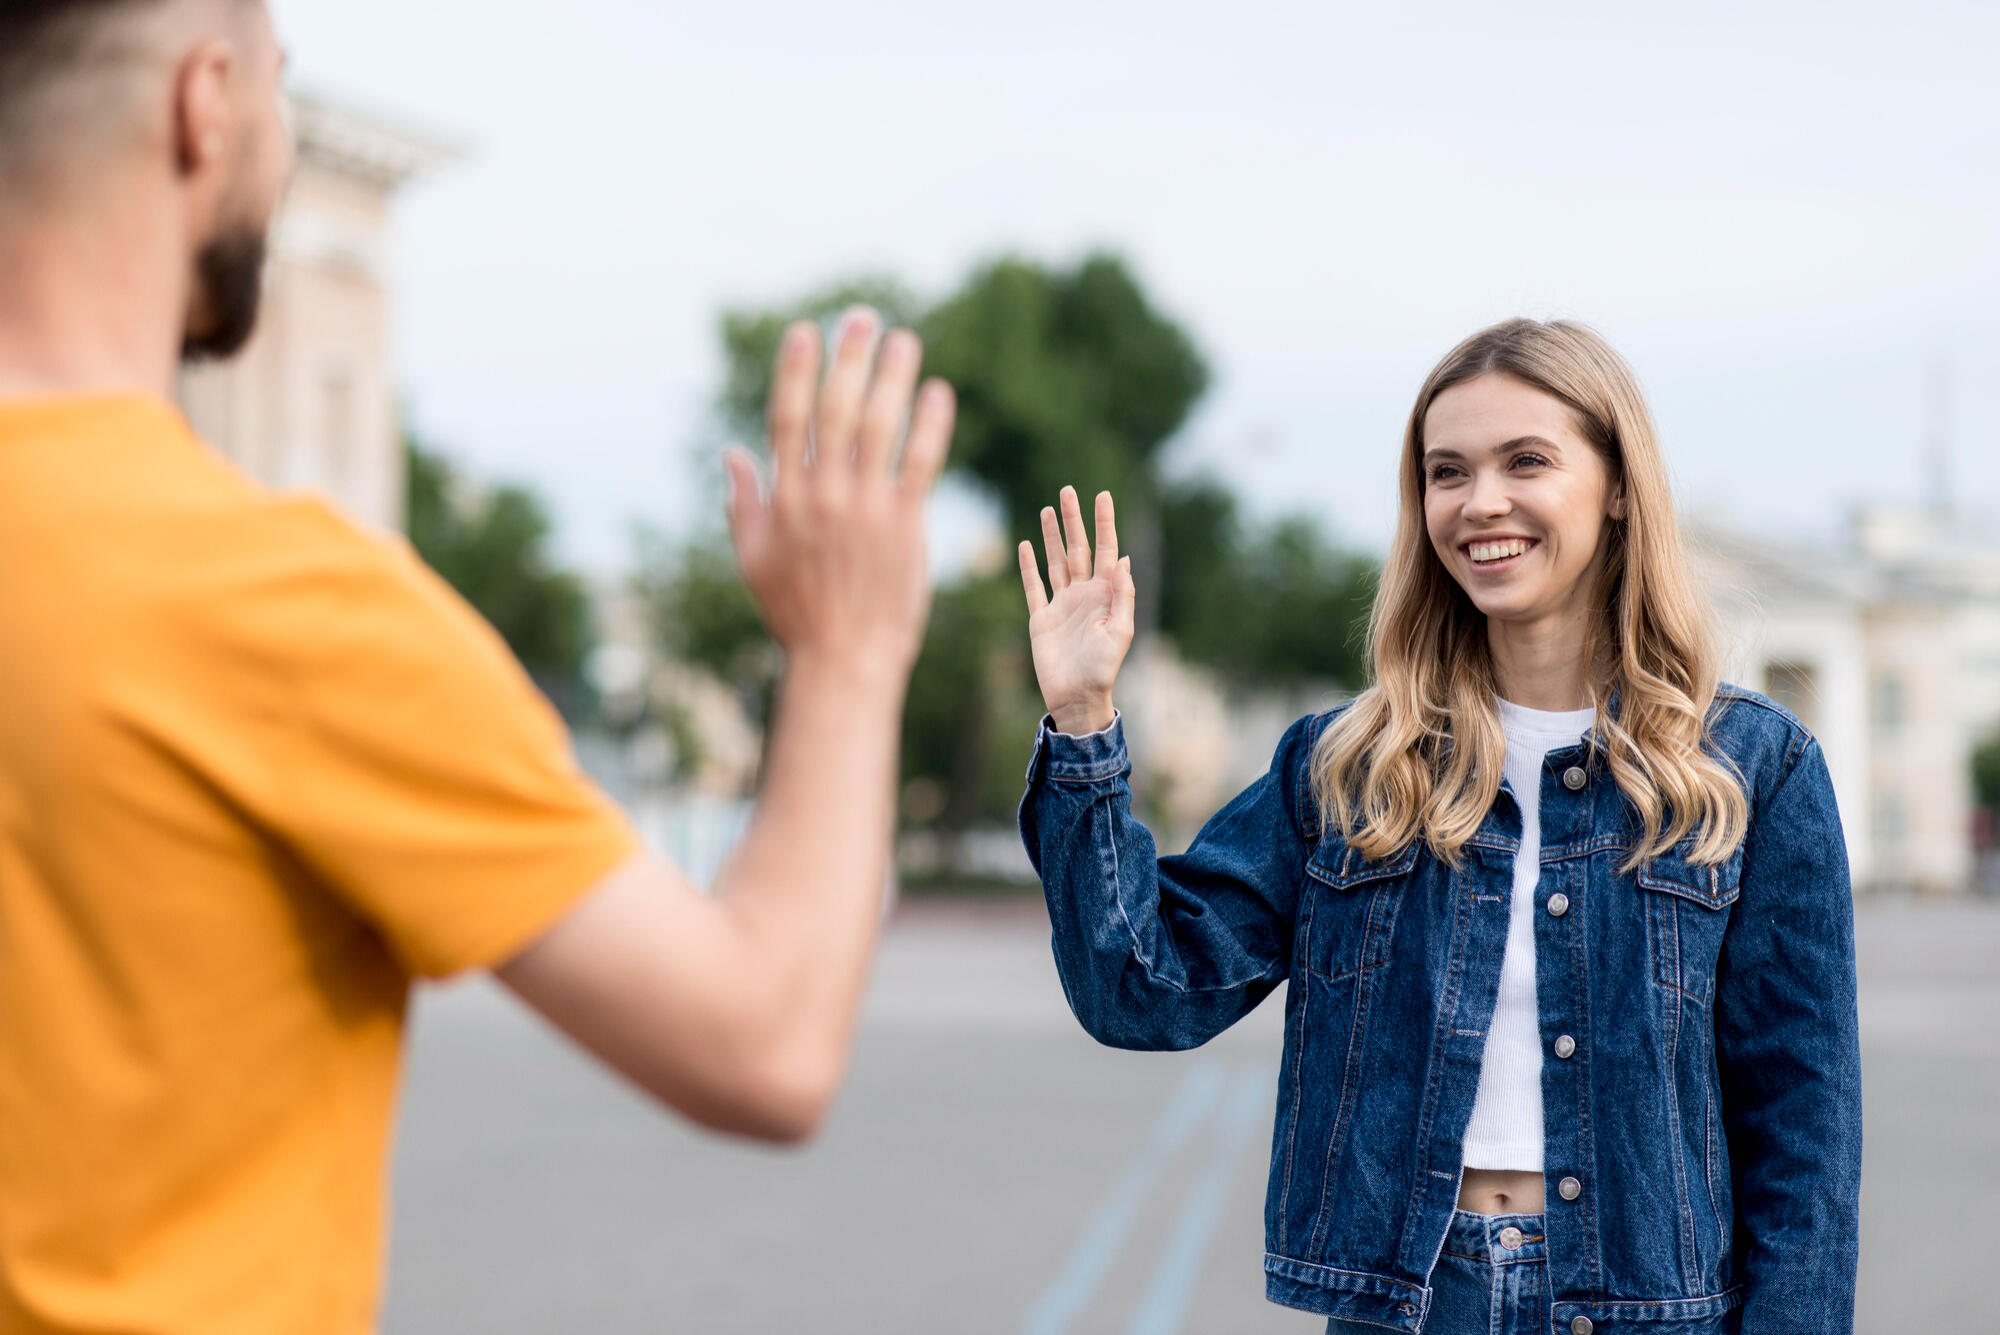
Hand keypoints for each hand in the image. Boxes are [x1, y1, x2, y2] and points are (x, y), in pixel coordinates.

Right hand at [723, 309, 955, 685]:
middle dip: (849, 359)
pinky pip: (919, 462)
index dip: (795, 370)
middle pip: (835, 410)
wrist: (844, 660)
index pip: (786, 418)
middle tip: (863, 319)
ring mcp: (864, 509)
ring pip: (879, 427)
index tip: (806, 332)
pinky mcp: (904, 525)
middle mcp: (822, 495)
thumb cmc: (797, 613)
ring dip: (893, 378)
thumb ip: (742, 503)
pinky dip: (930, 424)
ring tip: (906, 342)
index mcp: (784, 499)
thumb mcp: (754, 559)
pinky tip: (939, 393)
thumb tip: (731, 453)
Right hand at [1017, 486, 1134, 734]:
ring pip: (1055, 561)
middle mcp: (1083, 594)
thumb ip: (1122, 595)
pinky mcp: (1041, 618)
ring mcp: (1061, 604)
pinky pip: (1033, 587)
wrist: (1077, 697)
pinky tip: (1026, 546)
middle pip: (1078, 548)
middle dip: (1073, 520)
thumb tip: (1124, 559)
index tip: (1102, 495)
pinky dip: (1028, 567)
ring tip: (1047, 510)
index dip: (1104, 522)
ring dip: (1051, 537)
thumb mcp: (1120, 632)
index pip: (1106, 549)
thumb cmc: (1103, 668)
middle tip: (1068, 491)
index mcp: (1105, 594)